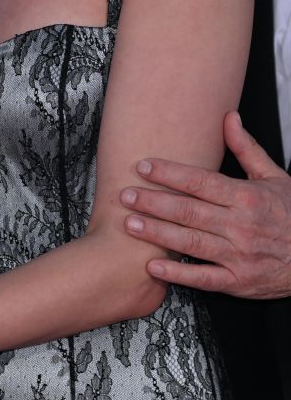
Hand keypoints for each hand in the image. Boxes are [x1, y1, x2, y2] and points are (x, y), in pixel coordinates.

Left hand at [124, 112, 290, 299]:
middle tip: (124, 195)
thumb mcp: (275, 179)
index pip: (202, 182)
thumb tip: (229, 118)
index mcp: (247, 198)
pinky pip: (204, 278)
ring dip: (157, 233)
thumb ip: (247, 150)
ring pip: (191, 243)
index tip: (143, 167)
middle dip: (154, 202)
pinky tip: (153, 266)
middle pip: (190, 211)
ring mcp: (239, 255)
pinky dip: (178, 274)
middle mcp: (241, 226)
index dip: (170, 174)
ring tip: (129, 224)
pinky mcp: (238, 281)